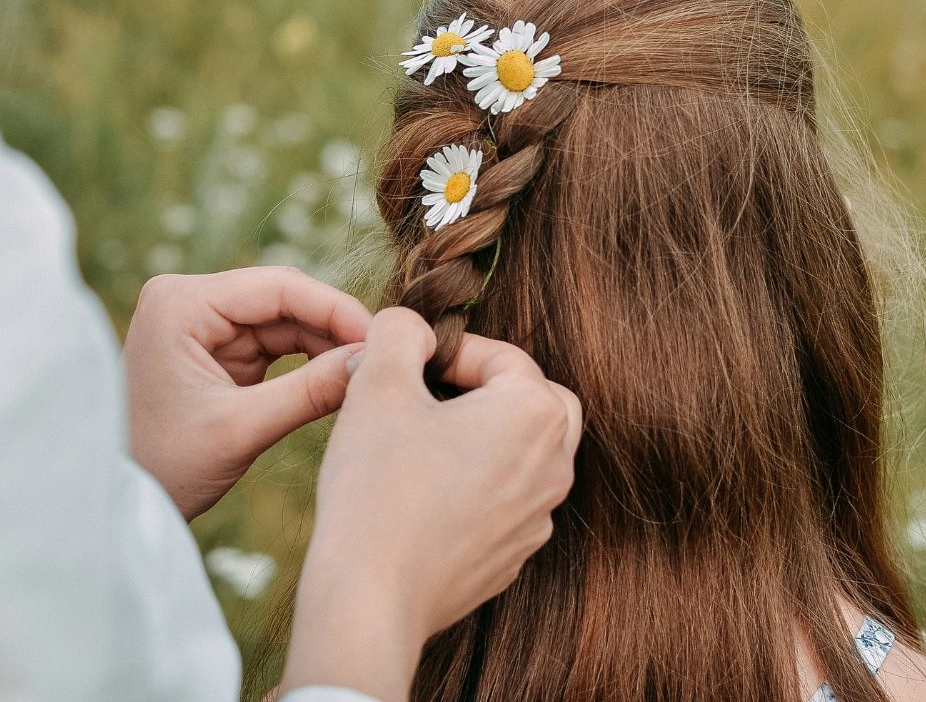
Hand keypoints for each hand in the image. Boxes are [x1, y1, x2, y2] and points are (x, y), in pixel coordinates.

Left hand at [123, 267, 370, 520]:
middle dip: (334, 328)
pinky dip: (309, 360)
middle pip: (285, 298)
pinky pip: (277, 343)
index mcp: (180, 303)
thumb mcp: (240, 429)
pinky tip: (338, 378)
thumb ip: (310, 391)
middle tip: (380, 358)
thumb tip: (373, 362)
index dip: (335, 309)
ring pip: (287, 320)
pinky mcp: (217, 348)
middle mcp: (189, 300)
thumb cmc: (162, 467)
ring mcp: (203, 322)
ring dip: (326, 345)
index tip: (379, 338)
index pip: (277, 286)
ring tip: (364, 373)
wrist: (123, 503)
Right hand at [281, 308, 581, 701]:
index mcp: (535, 415)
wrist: (372, 598)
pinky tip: (425, 494)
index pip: (504, 357)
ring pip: (524, 453)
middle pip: (535, 402)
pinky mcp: (513, 556)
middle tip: (432, 397)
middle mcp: (554, 466)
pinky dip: (477, 485)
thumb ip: (399, 332)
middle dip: (486, 390)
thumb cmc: (378, 487)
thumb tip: (413, 327)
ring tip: (423, 443)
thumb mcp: (378, 385)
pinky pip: (507, 501)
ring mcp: (538, 518)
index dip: (451, 352)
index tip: (409, 366)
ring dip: (483, 437)